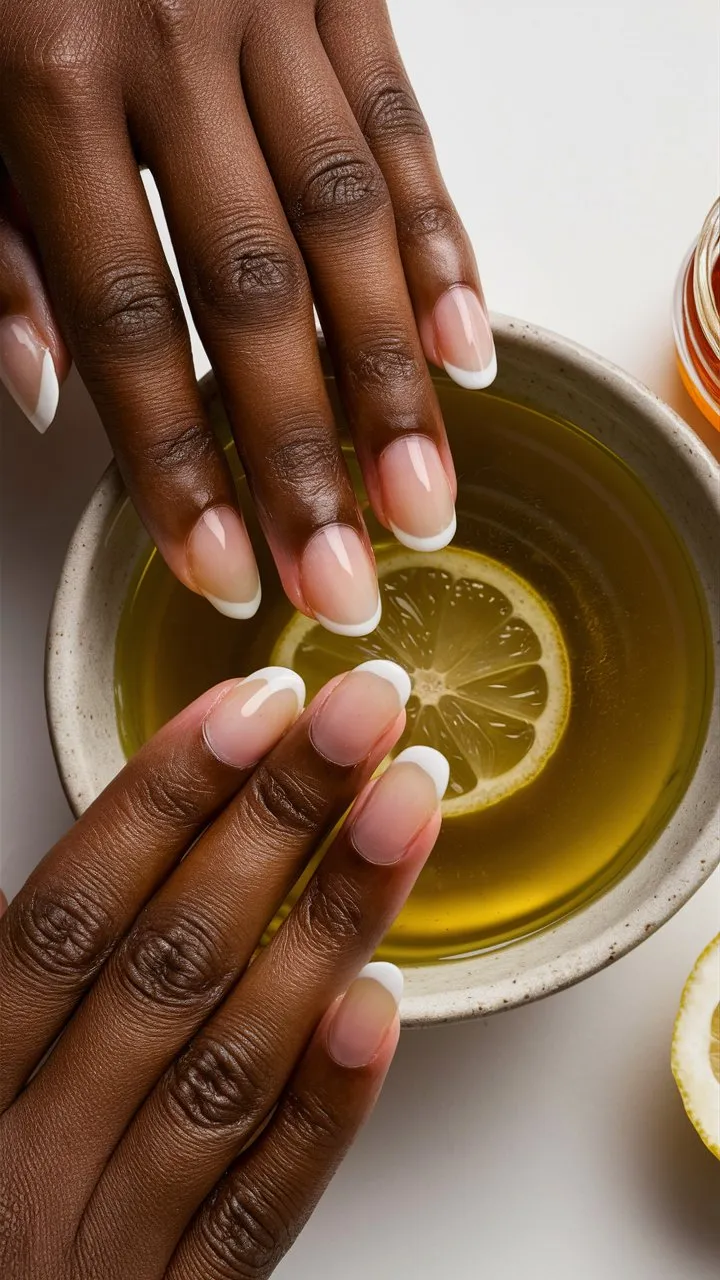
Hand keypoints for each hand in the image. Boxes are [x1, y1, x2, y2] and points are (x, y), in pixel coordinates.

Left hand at [0, 0, 494, 634]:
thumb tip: (50, 392)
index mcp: (46, 74)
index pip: (131, 318)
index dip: (182, 462)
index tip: (227, 571)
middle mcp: (172, 42)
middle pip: (258, 293)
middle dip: (309, 454)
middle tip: (351, 581)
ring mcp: (271, 6)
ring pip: (352, 222)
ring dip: (394, 379)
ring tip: (429, 499)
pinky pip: (403, 128)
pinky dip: (440, 244)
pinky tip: (467, 347)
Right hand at [0, 660, 446, 1276]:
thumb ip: (4, 967)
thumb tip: (68, 850)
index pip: (74, 914)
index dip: (166, 799)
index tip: (257, 704)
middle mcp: (32, 1160)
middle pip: (174, 959)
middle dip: (280, 819)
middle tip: (365, 712)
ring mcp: (111, 1241)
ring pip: (237, 1061)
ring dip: (333, 920)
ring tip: (408, 805)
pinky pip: (261, 1206)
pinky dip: (327, 1101)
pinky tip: (384, 999)